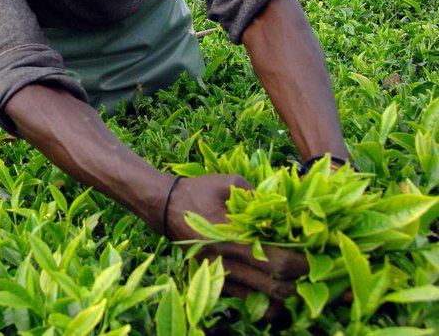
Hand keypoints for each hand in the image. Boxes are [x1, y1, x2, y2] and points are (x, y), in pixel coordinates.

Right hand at [165, 175, 307, 305]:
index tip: (321, 258)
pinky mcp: (215, 282)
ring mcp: (220, 276)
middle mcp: (227, 262)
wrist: (165, 205)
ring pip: (263, 302)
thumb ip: (259, 196)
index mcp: (232, 237)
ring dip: (288, 300)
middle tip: (322, 275)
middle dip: (303, 284)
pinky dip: (268, 304)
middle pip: (275, 287)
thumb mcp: (231, 182)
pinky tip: (282, 296)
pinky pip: (247, 302)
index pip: (277, 261)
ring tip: (307, 289)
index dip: (303, 264)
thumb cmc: (199, 189)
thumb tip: (288, 210)